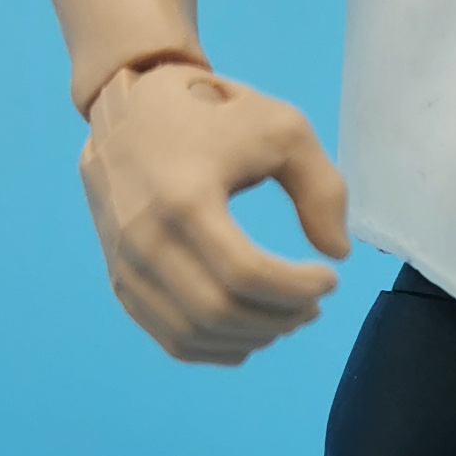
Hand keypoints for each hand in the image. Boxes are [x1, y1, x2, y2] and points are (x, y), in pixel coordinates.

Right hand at [78, 62, 350, 362]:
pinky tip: (251, 332)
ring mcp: (125, 265)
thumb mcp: (282, 128)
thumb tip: (336, 253)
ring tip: (288, 316)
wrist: (129, 107)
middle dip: (280, 318)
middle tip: (313, 304)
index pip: (246, 274)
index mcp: (184, 199)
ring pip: (194, 334)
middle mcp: (145, 239)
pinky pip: (170, 338)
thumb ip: (321, 187)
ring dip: (253, 337)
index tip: (329, 278)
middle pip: (220, 312)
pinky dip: (217, 348)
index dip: (297, 288)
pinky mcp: (119, 281)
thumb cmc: (212, 114)